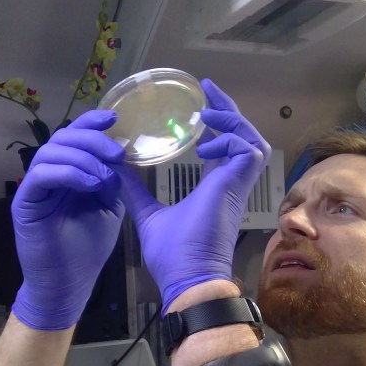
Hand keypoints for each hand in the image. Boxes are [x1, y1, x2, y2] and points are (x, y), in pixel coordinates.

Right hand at [10, 110, 126, 329]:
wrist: (69, 283)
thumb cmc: (87, 249)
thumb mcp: (108, 208)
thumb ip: (112, 181)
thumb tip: (119, 155)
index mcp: (69, 172)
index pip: (76, 137)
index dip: (92, 122)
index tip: (115, 119)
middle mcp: (50, 174)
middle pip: (63, 137)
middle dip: (93, 140)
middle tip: (117, 153)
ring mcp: (35, 187)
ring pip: (51, 152)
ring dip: (83, 158)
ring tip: (105, 176)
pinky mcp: (25, 202)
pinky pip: (41, 174)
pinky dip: (68, 173)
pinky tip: (89, 184)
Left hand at [119, 79, 270, 312]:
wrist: (185, 277)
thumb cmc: (171, 254)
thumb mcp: (146, 211)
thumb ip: (133, 189)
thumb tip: (113, 167)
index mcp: (214, 186)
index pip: (224, 146)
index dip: (217, 123)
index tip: (201, 104)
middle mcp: (230, 183)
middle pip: (244, 135)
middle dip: (229, 109)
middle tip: (207, 89)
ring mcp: (236, 185)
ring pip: (252, 139)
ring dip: (232, 120)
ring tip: (207, 111)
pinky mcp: (237, 187)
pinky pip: (246, 150)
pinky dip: (228, 140)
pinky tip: (204, 144)